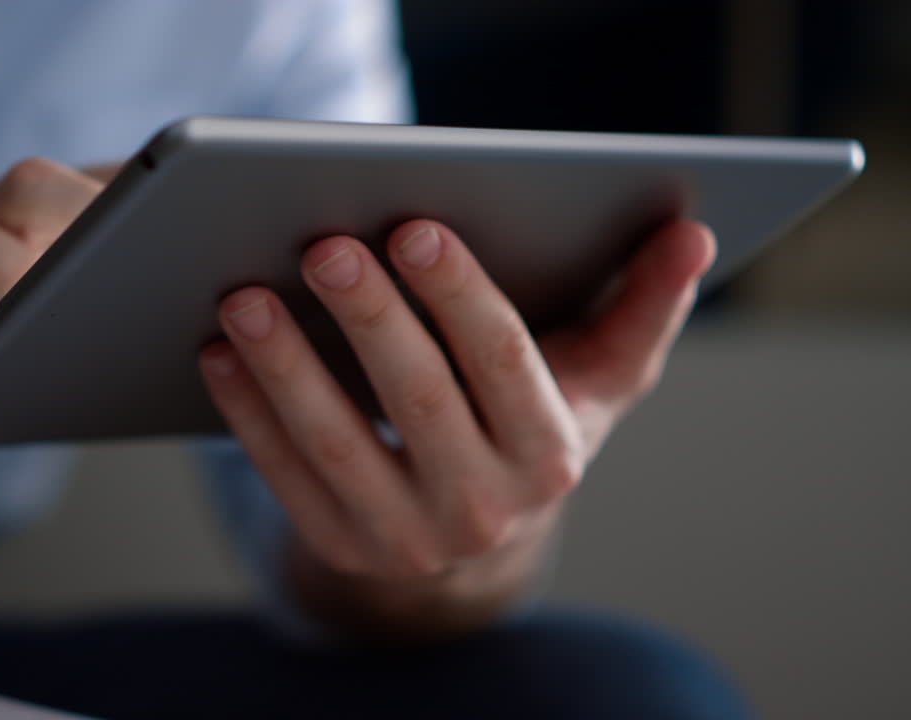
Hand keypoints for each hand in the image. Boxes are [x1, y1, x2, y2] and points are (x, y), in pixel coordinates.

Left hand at [198, 218, 714, 634]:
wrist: (475, 528)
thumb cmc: (532, 423)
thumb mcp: (597, 378)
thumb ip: (642, 306)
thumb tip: (692, 230)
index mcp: (551, 453)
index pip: (506, 364)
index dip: (462, 296)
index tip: (415, 225)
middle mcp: (485, 507)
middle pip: (418, 399)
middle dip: (370, 318)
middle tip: (324, 244)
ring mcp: (406, 538)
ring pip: (338, 444)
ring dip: (286, 368)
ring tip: (245, 295)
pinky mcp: (341, 547)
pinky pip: (286, 477)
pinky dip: (248, 415)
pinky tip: (219, 352)